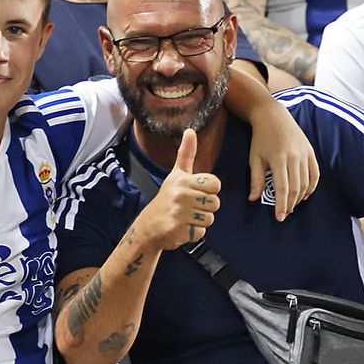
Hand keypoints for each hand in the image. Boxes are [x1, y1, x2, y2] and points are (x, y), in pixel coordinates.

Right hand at [137, 129, 221, 249]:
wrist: (148, 227)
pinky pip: (201, 232)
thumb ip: (186, 154)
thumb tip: (190, 130)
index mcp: (183, 180)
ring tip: (185, 217)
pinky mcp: (179, 230)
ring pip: (210, 218)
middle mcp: (181, 194)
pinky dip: (194, 233)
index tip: (196, 192)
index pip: (215, 184)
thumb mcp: (176, 175)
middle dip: (205, 208)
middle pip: (215, 203)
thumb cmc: (166, 199)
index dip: (209, 190)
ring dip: (200, 221)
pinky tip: (182, 228)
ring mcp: (179, 213)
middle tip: (189, 207)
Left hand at [246, 103, 319, 221]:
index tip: (279, 217)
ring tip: (292, 205)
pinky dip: (312, 186)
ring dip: (300, 197)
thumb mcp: (255, 158)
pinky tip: (305, 195)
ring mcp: (304, 154)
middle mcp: (294, 157)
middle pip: (296, 188)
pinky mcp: (311, 152)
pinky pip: (315, 173)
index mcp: (278, 158)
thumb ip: (256, 179)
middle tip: (284, 214)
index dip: (281, 205)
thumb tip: (253, 199)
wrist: (273, 116)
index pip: (282, 188)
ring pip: (306, 183)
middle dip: (290, 204)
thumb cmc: (261, 139)